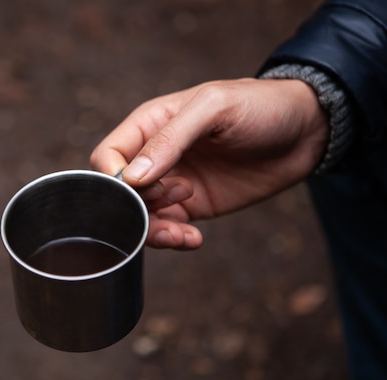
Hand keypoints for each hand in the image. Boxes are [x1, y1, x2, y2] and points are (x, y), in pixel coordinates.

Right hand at [90, 78, 327, 248]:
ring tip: (184, 232)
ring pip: (141, 217)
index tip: (143, 189)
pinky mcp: (193, 206)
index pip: (107, 157)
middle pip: (119, 193)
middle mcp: (154, 156)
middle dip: (136, 209)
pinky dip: (175, 240)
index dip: (114, 179)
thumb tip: (132, 177)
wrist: (306, 131)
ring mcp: (172, 183)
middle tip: (175, 203)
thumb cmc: (259, 106)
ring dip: (155, 230)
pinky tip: (195, 239)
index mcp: (149, 125)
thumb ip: (171, 138)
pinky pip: (169, 228)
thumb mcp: (214, 108)